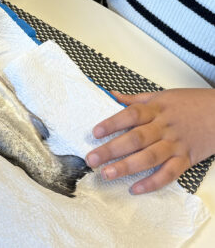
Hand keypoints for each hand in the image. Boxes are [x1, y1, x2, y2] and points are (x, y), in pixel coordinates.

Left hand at [85, 89, 214, 194]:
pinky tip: (135, 189)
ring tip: (106, 174)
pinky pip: (169, 173)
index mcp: (156, 110)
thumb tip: (110, 95)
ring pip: (149, 158)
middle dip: (112, 150)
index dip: (112, 123)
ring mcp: (175, 145)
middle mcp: (164, 127)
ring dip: (126, 167)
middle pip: (136, 139)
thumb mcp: (162, 95)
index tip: (95, 132)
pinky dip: (152, 182)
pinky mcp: (186, 159)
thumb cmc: (191, 104)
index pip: (131, 115)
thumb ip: (135, 99)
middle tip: (92, 159)